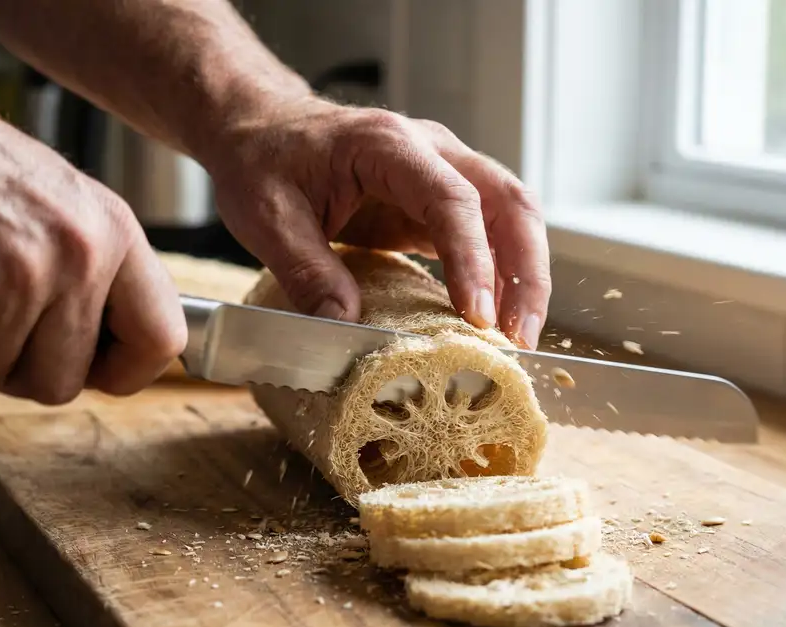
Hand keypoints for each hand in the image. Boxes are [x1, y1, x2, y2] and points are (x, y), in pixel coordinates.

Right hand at [0, 49, 185, 402]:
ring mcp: (19, 274)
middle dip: (14, 369)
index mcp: (115, 233)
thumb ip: (96, 275)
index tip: (92, 369)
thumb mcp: (62, 206)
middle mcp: (80, 254)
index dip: (125, 371)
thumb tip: (111, 353)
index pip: (162, 339)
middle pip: (62, 383)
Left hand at [207, 98, 549, 348]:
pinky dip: (498, 276)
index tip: (475, 315)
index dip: (471, 259)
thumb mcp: (268, 218)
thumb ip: (307, 270)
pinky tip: (492, 318)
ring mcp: (437, 175)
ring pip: (509, 216)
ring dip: (522, 275)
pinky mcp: (432, 205)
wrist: (260, 130)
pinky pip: (483, 235)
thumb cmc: (262, 160)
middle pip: (507, 201)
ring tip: (517, 336)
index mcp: (387, 145)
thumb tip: (345, 325)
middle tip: (518, 335)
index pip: (452, 198)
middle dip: (524, 270)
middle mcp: (428, 152)